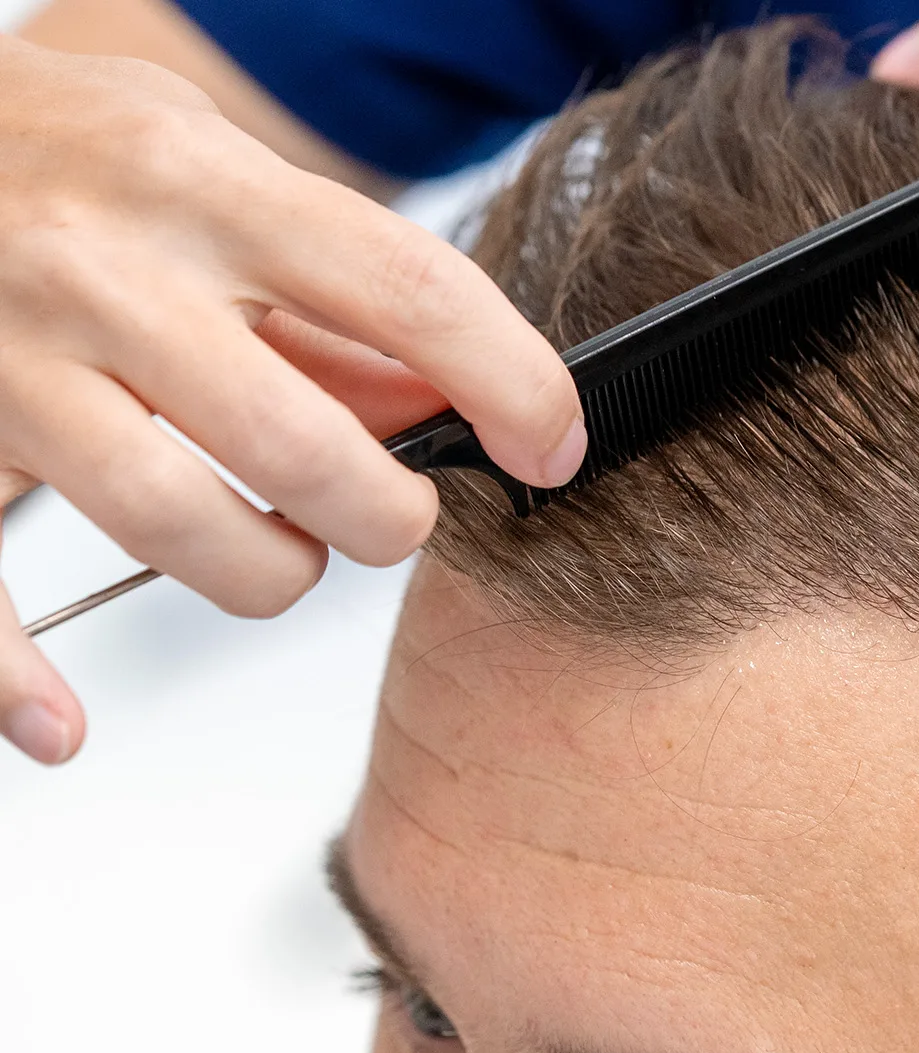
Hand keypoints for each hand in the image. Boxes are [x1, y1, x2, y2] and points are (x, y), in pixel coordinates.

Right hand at [0, 35, 584, 763]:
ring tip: (273, 549)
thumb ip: (336, 300)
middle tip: (388, 512)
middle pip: (307, 450)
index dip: (516, 388)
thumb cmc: (62, 151)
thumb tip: (460, 407)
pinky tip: (63, 722)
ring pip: (183, 533)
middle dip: (387, 516)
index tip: (552, 448)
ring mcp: (8, 357)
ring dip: (265, 576)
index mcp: (201, 186)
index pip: (413, 292)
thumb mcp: (216, 174)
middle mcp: (103, 266)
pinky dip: (19, 679)